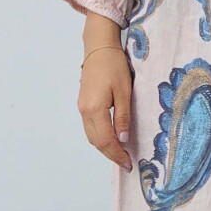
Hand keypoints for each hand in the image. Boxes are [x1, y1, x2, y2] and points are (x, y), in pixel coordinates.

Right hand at [77, 13, 132, 170]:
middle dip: (111, 155)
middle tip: (126, 164)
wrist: (98, 47)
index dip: (117, 154)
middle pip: (96, 142)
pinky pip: (90, 128)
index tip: (129, 164)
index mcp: (95, 109)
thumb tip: (123, 140)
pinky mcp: (83, 104)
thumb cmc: (114, 66)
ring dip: (105, 148)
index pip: (106, 140)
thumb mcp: (124, 92)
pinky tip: (112, 140)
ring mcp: (81, 108)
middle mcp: (84, 111)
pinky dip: (100, 138)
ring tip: (120, 155)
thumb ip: (123, 117)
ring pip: (92, 137)